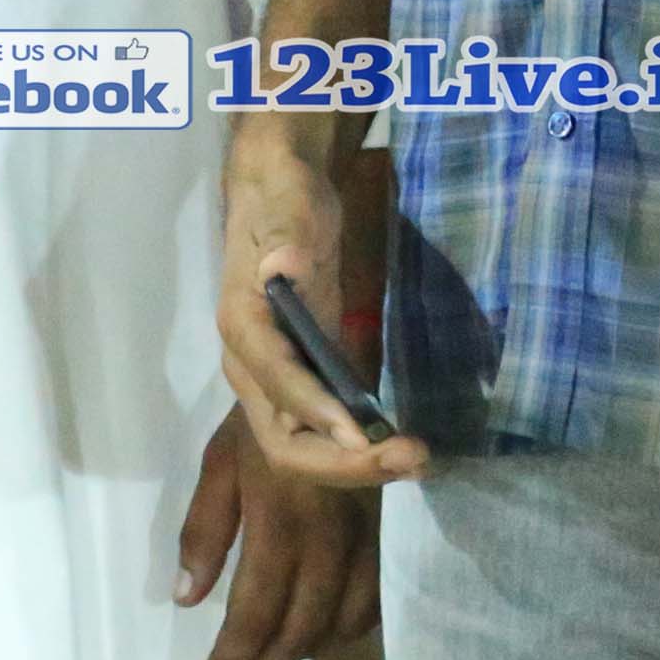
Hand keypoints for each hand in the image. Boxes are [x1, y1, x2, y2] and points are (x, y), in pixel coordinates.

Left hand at [176, 411, 377, 659]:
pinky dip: (347, 630)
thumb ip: (203, 533)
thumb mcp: (219, 465)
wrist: (336, 380)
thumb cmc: (267, 419)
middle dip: (268, 659)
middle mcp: (327, 540)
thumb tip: (187, 598)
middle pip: (301, 625)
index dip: (236, 651)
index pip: (256, 607)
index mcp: (278, 520)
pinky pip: (374, 602)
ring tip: (273, 657)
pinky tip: (323, 634)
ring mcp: (364, 541)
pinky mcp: (387, 537)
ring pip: (340, 622)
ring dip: (305, 651)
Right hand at [216, 118, 426, 487]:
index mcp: (243, 326)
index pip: (274, 382)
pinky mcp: (302, 380)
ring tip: (416, 458)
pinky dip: (359, 450)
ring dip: (356, 464)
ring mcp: (275, 379)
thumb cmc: (285, 199)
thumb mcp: (289, 207)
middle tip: (409, 456)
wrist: (279, 194)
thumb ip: (286, 239)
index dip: (318, 412)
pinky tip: (400, 446)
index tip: (367, 434)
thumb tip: (282, 269)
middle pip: (284, 441)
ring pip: (303, 448)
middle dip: (343, 461)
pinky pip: (323, 434)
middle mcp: (252, 366)